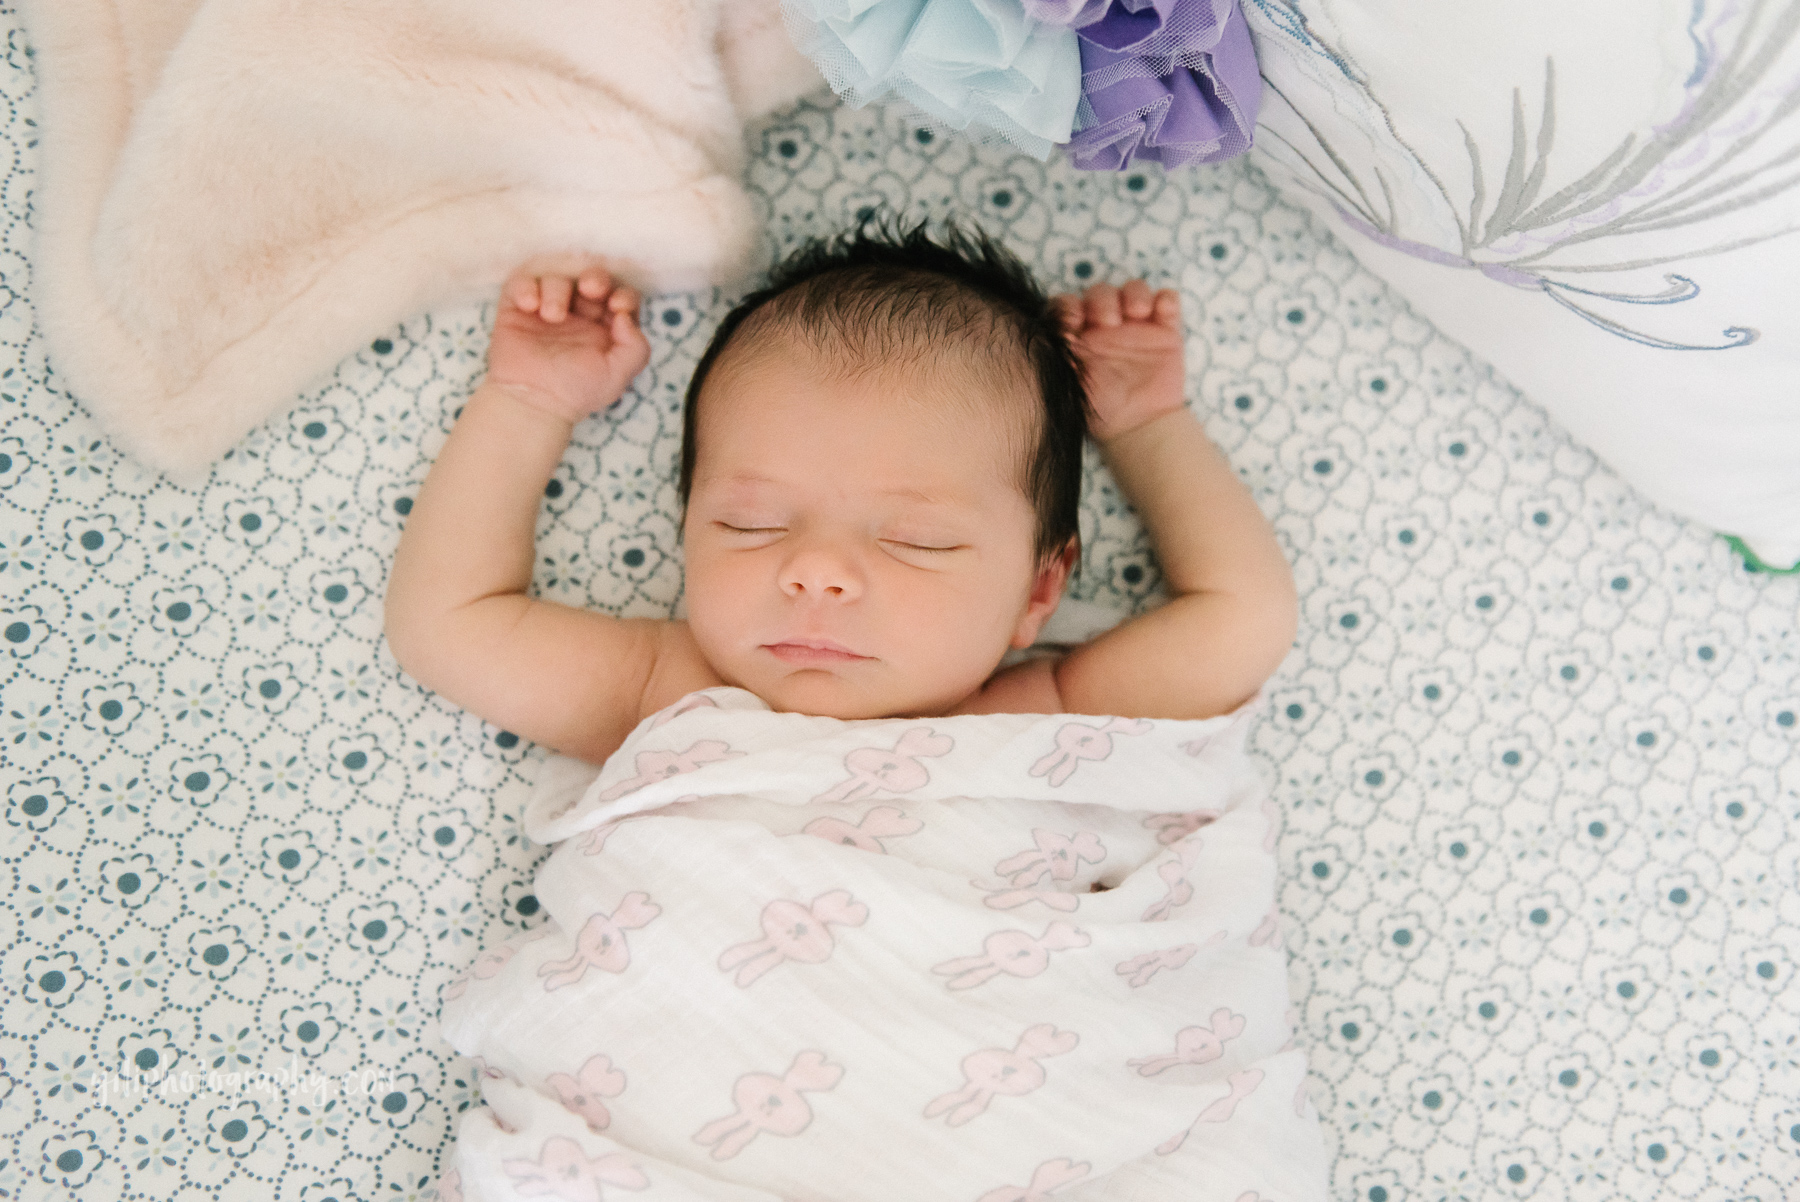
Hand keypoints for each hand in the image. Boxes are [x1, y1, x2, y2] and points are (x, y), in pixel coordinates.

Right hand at [485, 257, 650, 424]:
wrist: (533, 401)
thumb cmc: (576, 391)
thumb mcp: (618, 376)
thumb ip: (636, 347)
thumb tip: (624, 316)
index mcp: (606, 328)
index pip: (621, 298)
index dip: (623, 294)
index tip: (616, 306)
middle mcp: (579, 315)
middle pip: (592, 279)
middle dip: (595, 278)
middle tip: (590, 289)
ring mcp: (548, 309)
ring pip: (557, 278)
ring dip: (556, 291)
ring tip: (551, 316)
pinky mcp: (518, 308)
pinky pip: (522, 282)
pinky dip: (526, 287)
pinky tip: (529, 306)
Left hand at [1054, 280, 1186, 443]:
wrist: (1139, 426)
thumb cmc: (1101, 408)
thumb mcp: (1075, 386)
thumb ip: (1064, 360)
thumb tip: (1056, 338)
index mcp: (1079, 333)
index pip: (1067, 305)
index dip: (1067, 306)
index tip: (1073, 323)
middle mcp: (1106, 323)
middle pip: (1101, 292)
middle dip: (1102, 300)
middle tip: (1108, 322)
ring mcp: (1137, 324)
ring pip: (1133, 289)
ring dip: (1134, 293)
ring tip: (1137, 312)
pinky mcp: (1165, 329)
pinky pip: (1168, 301)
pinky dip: (1166, 299)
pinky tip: (1163, 314)